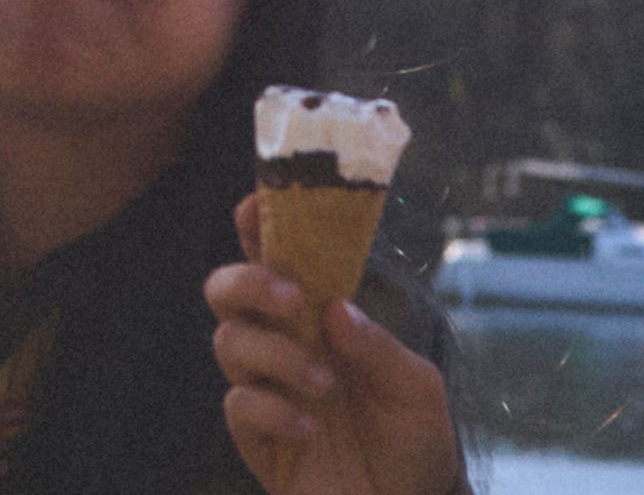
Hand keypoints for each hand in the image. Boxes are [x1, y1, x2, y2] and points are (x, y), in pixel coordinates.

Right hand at [206, 194, 459, 494]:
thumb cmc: (413, 441)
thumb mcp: (417, 389)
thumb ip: (379, 346)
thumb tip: (334, 307)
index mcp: (317, 318)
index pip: (276, 258)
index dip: (259, 225)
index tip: (257, 204)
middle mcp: (282, 343)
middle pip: (225, 287)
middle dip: (248, 281)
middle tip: (291, 298)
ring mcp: (264, 386)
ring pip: (229, 341)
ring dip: (277, 354)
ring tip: (323, 385)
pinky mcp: (254, 434)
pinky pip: (238, 403)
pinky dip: (273, 409)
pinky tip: (309, 427)